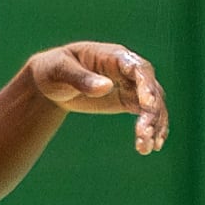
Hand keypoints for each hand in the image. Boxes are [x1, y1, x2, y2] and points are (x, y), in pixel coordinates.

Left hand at [25, 43, 168, 152]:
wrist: (50, 83)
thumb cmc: (54, 70)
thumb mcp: (61, 70)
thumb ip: (81, 79)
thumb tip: (106, 86)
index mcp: (114, 56)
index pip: (138, 69)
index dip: (146, 86)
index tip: (147, 105)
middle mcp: (128, 70)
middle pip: (151, 89)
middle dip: (152, 112)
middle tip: (144, 134)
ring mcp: (131, 86)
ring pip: (153, 104)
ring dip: (154, 125)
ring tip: (147, 148)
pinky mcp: (128, 101)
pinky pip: (146, 114)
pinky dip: (152, 129)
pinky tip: (152, 146)